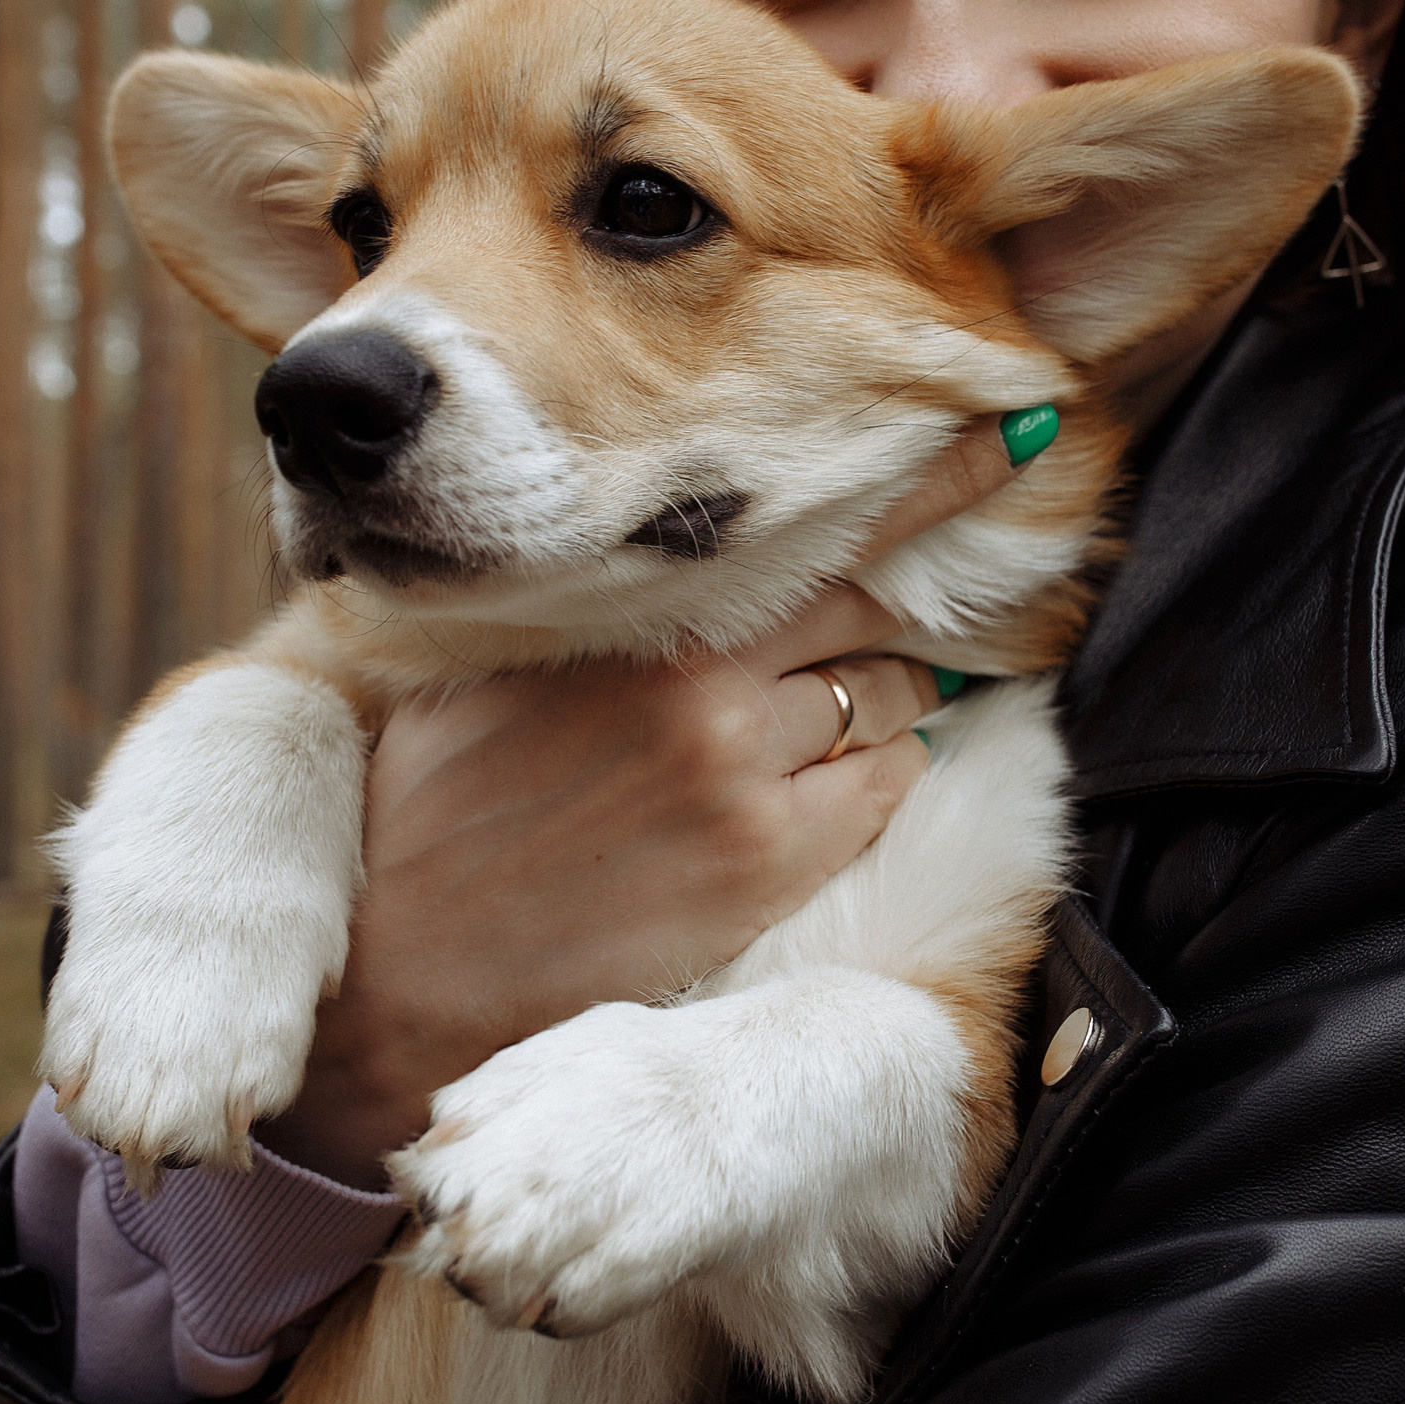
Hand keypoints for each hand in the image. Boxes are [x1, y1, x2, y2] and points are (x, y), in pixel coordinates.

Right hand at [253, 422, 1031, 1187]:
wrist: (397, 967)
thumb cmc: (423, 803)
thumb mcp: (483, 657)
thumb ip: (588, 596)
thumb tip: (675, 547)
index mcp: (632, 616)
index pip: (814, 526)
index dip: (926, 480)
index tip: (1006, 436)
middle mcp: (704, 684)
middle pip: (872, 606)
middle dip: (922, 590)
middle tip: (972, 569)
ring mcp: (746, 779)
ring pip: (890, 697)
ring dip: (893, 688)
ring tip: (868, 691)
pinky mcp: (767, 869)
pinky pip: (882, 791)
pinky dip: (882, 770)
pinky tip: (842, 777)